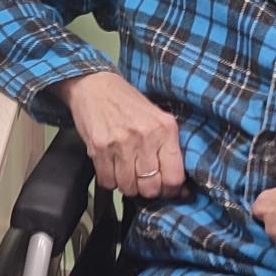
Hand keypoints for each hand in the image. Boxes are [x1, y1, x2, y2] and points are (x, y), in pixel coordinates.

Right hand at [58, 70, 186, 199]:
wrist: (94, 85)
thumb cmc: (127, 103)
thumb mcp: (157, 118)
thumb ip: (169, 149)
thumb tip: (181, 188)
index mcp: (164, 129)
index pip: (174, 177)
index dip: (170, 190)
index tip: (165, 188)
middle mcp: (144, 137)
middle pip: (151, 187)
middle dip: (147, 190)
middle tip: (143, 182)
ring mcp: (120, 143)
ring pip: (129, 188)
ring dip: (127, 186)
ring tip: (126, 173)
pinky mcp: (99, 148)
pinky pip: (107, 182)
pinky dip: (110, 181)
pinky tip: (111, 168)